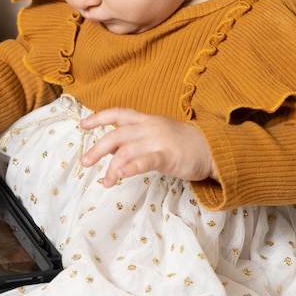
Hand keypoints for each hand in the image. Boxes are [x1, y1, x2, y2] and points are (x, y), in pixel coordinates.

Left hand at [80, 108, 216, 186]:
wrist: (212, 148)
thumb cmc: (181, 142)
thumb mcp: (156, 132)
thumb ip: (135, 138)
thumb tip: (111, 149)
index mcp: (145, 120)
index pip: (118, 113)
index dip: (99, 117)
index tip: (83, 124)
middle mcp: (148, 127)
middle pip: (116, 135)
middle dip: (97, 149)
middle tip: (85, 163)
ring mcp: (158, 141)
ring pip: (127, 151)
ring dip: (112, 168)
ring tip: (106, 182)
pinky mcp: (168, 156)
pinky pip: (146, 161)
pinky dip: (131, 167)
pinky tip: (121, 175)